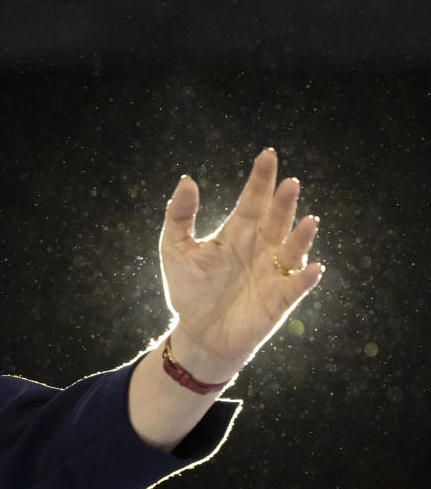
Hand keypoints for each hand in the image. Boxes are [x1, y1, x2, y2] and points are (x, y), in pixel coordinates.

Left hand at [159, 148, 323, 380]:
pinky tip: (312, 268)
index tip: (267, 155)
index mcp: (238, 231)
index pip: (253, 199)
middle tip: (289, 184)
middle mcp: (261, 247)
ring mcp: (273, 272)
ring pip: (293, 249)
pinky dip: (305, 278)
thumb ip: (179, 215)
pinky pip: (296, 286)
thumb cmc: (189, 290)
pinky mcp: (279, 300)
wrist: (197, 333)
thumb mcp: (175, 249)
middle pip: (276, 219)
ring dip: (302, 236)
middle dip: (283, 203)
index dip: (261, 178)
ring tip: (308, 220)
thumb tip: (186, 180)